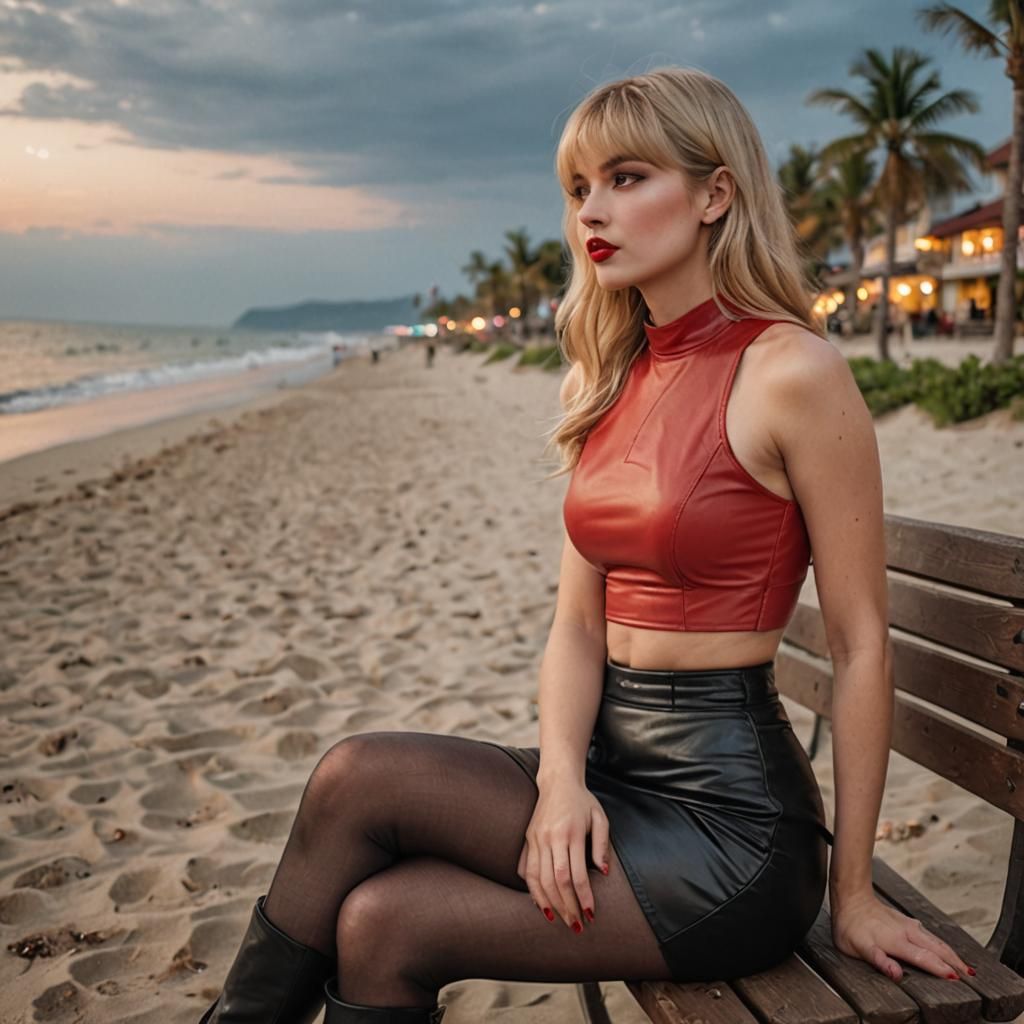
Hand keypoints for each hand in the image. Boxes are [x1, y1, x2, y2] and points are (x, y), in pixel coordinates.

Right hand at [516, 778, 609, 931]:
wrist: (557, 781)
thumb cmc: (582, 801)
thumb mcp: (599, 818)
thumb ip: (602, 845)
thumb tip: (604, 873)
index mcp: (570, 833)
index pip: (575, 874)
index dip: (583, 897)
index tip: (590, 915)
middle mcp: (550, 837)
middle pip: (556, 881)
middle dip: (567, 907)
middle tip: (576, 925)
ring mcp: (536, 839)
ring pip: (539, 879)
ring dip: (549, 903)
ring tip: (559, 920)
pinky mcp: (528, 840)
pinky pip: (527, 871)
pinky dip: (533, 890)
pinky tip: (542, 904)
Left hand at [831, 890, 974, 981]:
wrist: (850, 896)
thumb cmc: (849, 925)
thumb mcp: (857, 947)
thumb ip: (879, 960)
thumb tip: (896, 975)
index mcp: (895, 941)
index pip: (923, 958)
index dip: (939, 969)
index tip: (955, 979)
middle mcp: (906, 932)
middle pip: (936, 948)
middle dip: (954, 962)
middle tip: (970, 976)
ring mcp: (908, 925)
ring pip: (935, 940)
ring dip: (952, 954)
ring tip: (966, 967)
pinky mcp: (907, 922)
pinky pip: (930, 935)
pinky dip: (942, 944)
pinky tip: (946, 950)